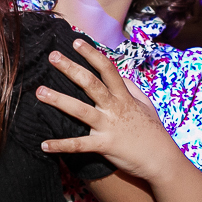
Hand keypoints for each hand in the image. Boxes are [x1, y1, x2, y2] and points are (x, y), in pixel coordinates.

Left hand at [37, 39, 182, 182]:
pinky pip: (79, 145)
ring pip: (80, 110)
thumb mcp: (146, 105)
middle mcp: (115, 108)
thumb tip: (121, 75)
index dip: (92, 54)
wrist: (162, 160)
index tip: (76, 42)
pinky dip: (61, 145)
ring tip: (40, 92)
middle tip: (52, 56)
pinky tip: (44, 145)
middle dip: (71, 68)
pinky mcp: (105, 145)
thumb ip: (133, 89)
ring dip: (59, 100)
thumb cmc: (153, 132)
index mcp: (124, 97)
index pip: (107, 69)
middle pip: (91, 83)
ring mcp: (109, 126)